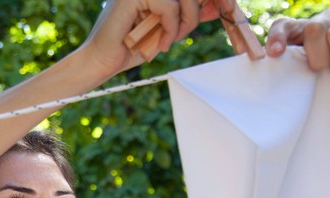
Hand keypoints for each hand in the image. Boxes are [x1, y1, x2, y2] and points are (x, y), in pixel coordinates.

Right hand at [82, 0, 241, 74]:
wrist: (101, 61)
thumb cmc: (130, 47)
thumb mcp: (168, 31)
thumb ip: (188, 16)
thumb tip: (216, 5)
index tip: (228, 7)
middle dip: (199, 10)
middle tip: (185, 33)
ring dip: (184, 22)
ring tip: (170, 40)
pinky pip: (167, 5)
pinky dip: (169, 27)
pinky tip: (161, 42)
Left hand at [266, 11, 329, 69]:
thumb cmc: (326, 74)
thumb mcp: (303, 72)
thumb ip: (284, 67)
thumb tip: (263, 65)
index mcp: (302, 30)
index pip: (283, 25)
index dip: (278, 37)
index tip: (275, 55)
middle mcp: (324, 20)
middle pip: (314, 29)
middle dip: (317, 56)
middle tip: (321, 68)